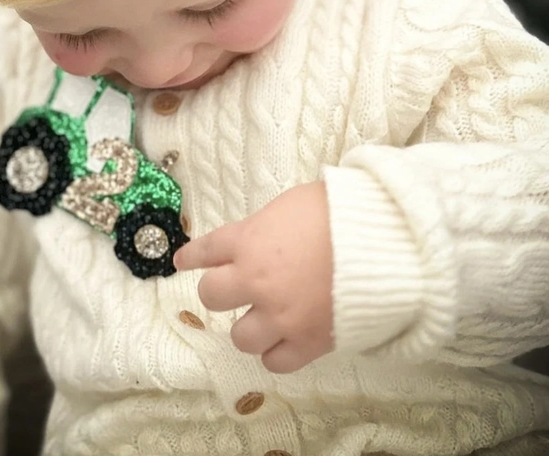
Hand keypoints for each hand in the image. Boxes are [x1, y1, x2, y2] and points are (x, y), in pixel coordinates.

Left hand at [174, 181, 333, 372]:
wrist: (383, 241)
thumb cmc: (340, 210)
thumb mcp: (291, 204)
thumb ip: (265, 226)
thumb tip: (258, 237)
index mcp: (249, 241)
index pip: (206, 250)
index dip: (192, 256)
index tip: (183, 261)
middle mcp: (256, 281)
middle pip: (211, 296)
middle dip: (220, 290)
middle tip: (234, 288)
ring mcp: (281, 315)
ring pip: (241, 337)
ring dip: (249, 326)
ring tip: (265, 318)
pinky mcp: (308, 342)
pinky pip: (275, 362)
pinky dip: (277, 352)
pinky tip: (285, 339)